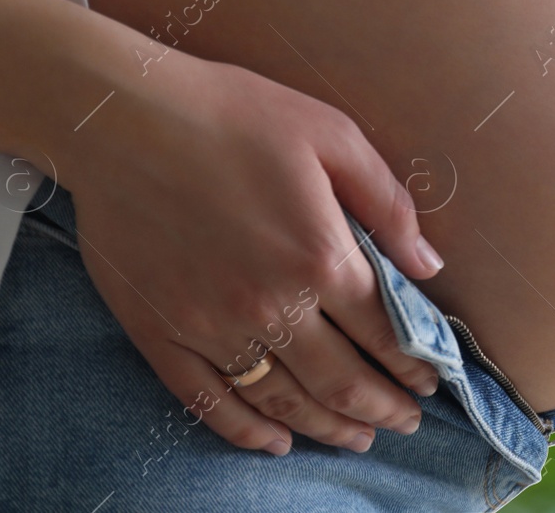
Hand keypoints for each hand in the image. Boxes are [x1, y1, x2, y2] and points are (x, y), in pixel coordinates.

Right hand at [64, 53, 443, 455]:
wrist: (123, 118)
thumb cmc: (234, 115)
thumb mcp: (332, 136)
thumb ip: (387, 203)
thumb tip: (429, 264)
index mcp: (320, 256)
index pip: (384, 333)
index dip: (414, 364)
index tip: (431, 381)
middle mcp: (271, 305)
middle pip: (342, 380)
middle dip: (383, 408)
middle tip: (405, 422)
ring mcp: (211, 327)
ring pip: (284, 401)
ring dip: (328, 427)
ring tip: (357, 437)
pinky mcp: (160, 334)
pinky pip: (209, 402)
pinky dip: (247, 430)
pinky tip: (276, 440)